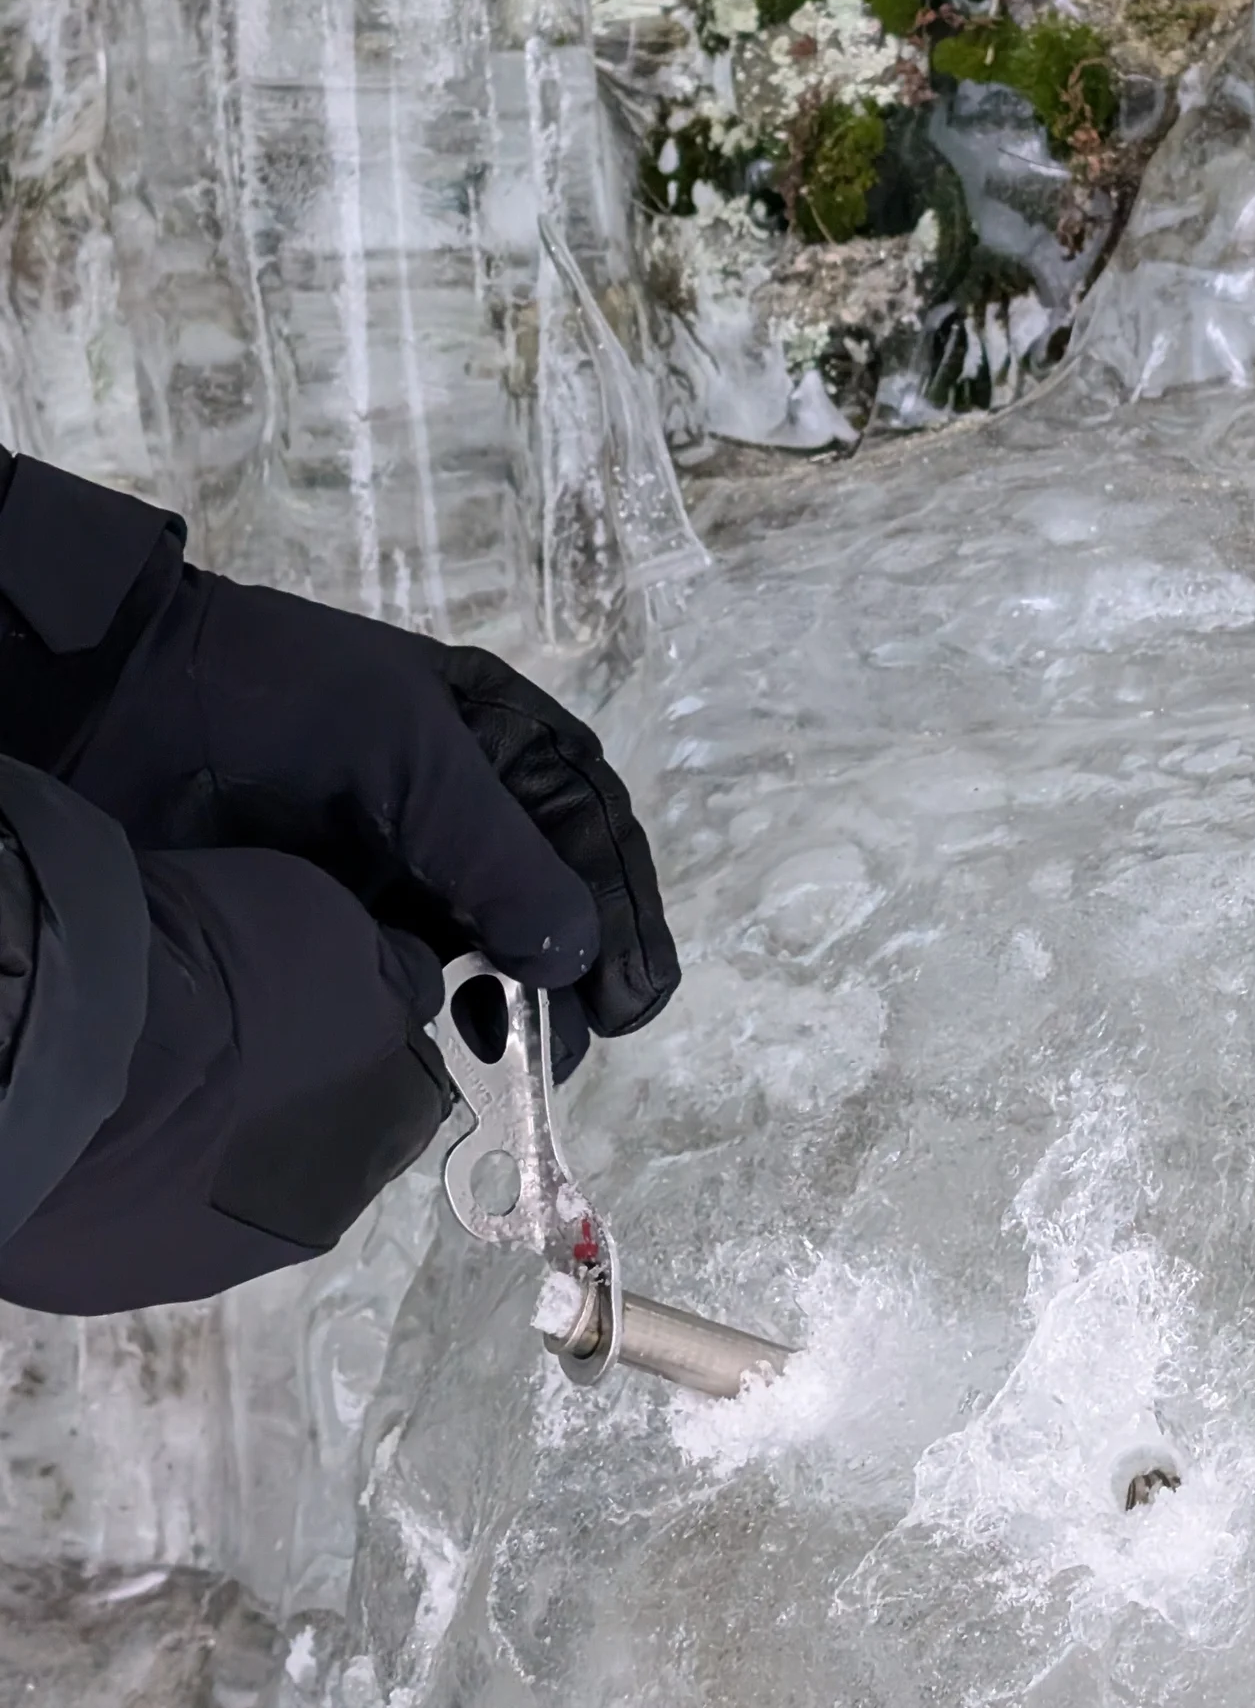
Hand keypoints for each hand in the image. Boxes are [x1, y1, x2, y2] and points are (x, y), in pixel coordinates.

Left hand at [65, 571, 678, 1053]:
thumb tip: (576, 952)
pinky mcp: (341, 919)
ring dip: (520, 1001)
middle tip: (582, 1041)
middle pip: (555, 894)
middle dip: (582, 968)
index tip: (632, 992)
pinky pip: (411, 974)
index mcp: (497, 737)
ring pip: (490, 944)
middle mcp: (463, 807)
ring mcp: (401, 867)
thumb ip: (494, 849)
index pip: (589, 824)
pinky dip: (441, 1012)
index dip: (624, 905)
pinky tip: (451, 1039)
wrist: (121, 709)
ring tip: (527, 1054)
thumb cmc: (276, 700)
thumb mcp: (405, 748)